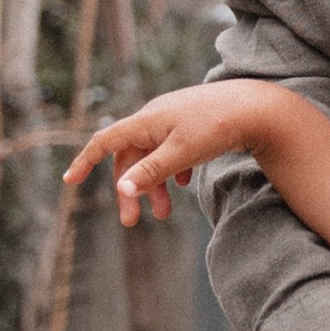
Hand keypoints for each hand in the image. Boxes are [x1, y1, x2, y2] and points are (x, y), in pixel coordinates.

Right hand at [63, 81, 284, 226]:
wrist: (259, 108)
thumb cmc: (218, 127)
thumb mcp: (181, 153)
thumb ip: (151, 172)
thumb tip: (121, 189)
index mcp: (147, 120)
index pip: (106, 141)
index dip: (86, 161)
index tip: (70, 182)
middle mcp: (156, 117)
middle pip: (130, 156)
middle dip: (130, 189)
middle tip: (132, 222)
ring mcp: (174, 120)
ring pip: (152, 157)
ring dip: (153, 185)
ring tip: (164, 213)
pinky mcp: (192, 125)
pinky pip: (171, 151)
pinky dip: (172, 171)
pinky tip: (184, 184)